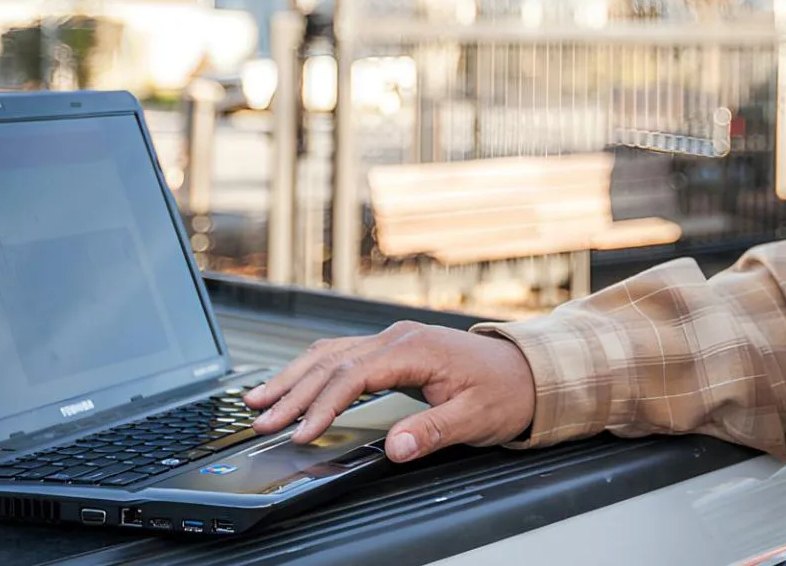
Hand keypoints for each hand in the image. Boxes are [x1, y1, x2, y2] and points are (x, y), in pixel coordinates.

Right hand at [244, 322, 536, 462]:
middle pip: (331, 360)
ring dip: (293, 376)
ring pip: (330, 353)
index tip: (301, 432)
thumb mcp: (475, 418)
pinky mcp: (392, 349)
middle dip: (292, 391)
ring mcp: (393, 340)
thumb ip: (432, 431)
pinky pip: (341, 354)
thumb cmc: (505, 391)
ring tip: (257, 400)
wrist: (527, 371)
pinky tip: (291, 384)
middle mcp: (398, 338)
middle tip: (259, 419)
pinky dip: (311, 370)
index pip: (353, 374)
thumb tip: (395, 447)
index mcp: (415, 349)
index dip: (323, 405)